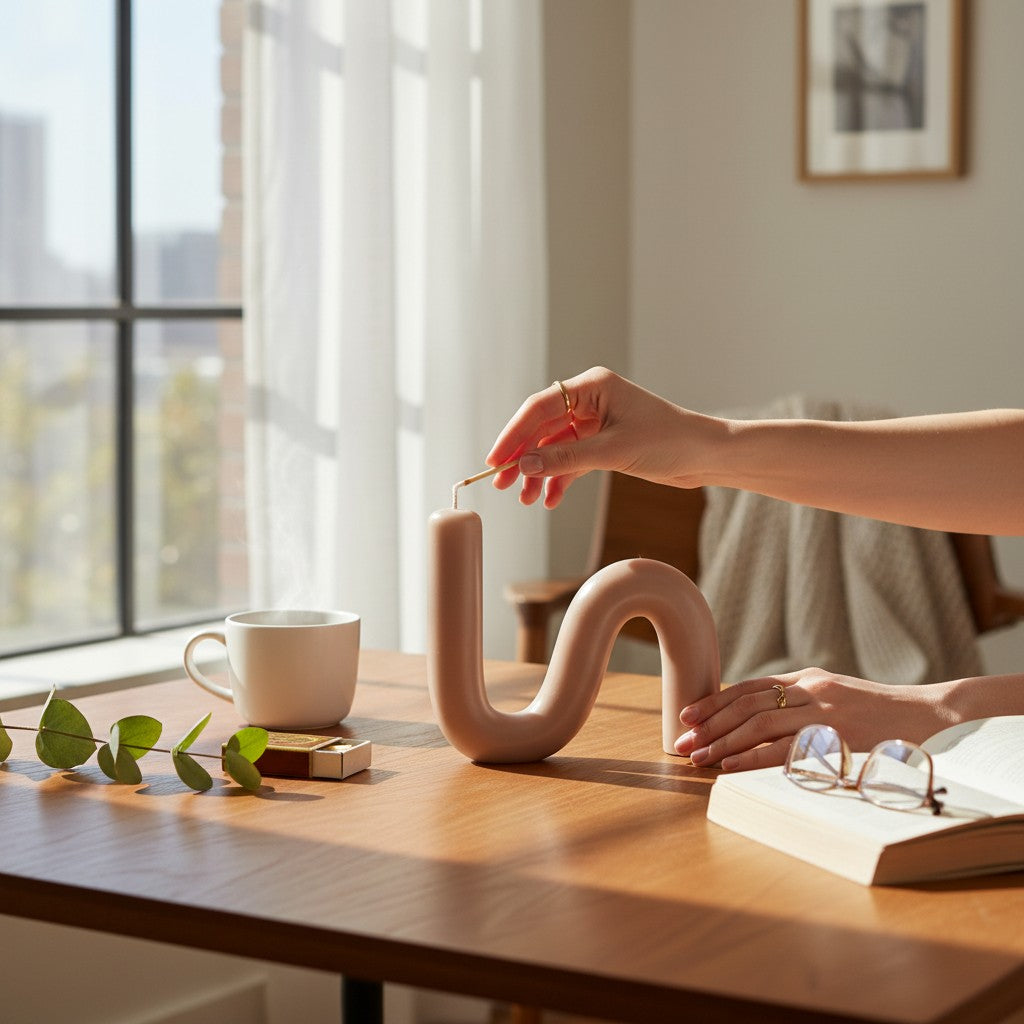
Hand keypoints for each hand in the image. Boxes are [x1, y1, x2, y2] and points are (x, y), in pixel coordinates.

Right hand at [486, 366, 716, 507]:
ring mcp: (596, 421)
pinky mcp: (604, 443)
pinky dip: (560, 479)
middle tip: (502, 484)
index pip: (540, 408)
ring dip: (539, 473)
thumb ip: (565, 457)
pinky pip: (571, 459)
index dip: (513, 434)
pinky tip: (551, 499)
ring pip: (554, 447)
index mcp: (592, 386)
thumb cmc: (668, 441)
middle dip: (523, 457)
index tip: (495, 460)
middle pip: (542, 427)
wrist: (706, 455)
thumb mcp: (612, 451)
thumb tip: (524, 465)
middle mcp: (590, 399)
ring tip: (527, 500)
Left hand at [674, 668, 950, 771]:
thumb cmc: (880, 714)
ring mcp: (825, 713)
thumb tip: (755, 721)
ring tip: (698, 756)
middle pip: (747, 704)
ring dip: (723, 741)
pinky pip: (786, 748)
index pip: (750, 686)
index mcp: (809, 679)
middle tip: (683, 740)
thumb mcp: (836, 698)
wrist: (931, 717)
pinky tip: (730, 766)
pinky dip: (753, 757)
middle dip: (710, 723)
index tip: (688, 715)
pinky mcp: (839, 737)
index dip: (715, 701)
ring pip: (760, 723)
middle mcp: (812, 691)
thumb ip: (801, 703)